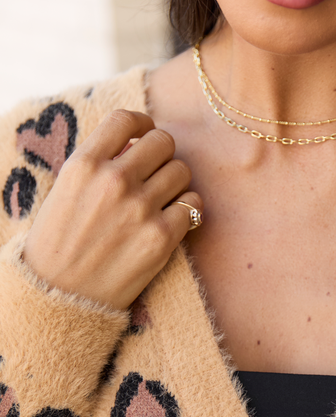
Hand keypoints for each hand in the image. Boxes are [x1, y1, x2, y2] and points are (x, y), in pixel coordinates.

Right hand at [23, 109, 202, 309]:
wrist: (61, 296)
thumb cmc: (61, 243)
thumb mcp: (66, 191)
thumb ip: (98, 164)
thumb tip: (135, 145)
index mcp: (85, 164)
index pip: (126, 120)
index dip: (143, 123)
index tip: (146, 134)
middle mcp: (114, 181)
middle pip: (163, 142)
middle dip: (162, 155)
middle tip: (156, 173)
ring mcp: (140, 209)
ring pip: (182, 171)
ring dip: (176, 182)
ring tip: (162, 199)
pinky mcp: (162, 238)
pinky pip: (193, 204)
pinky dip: (188, 208)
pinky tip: (173, 219)